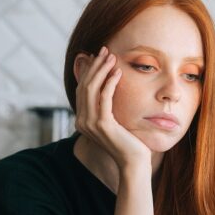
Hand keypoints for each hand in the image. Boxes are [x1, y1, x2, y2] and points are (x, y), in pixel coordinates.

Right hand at [74, 45, 151, 170]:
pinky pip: (104, 97)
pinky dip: (110, 82)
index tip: (98, 57)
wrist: (133, 163)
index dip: (89, 71)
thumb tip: (108, 93)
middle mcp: (82, 122)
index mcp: (82, 121)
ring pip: (92, 88)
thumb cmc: (128, 144)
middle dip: (95, 66)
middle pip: (85, 85)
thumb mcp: (114, 124)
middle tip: (105, 50)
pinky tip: (118, 72)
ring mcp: (90, 124)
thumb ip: (106, 111)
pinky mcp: (103, 125)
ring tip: (112, 56)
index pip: (82, 89)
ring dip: (102, 70)